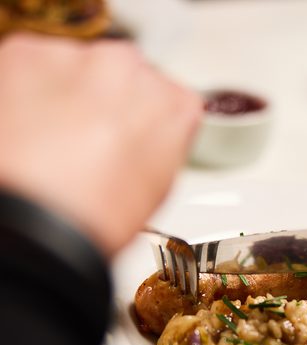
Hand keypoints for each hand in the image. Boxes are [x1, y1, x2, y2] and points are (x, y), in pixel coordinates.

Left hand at [0, 33, 201, 255]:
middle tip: (93, 142)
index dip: (150, 120)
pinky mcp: (28, 55)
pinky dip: (31, 92)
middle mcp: (129, 71)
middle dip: (110, 102)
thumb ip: (166, 143)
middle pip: (124, 75)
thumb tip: (152, 136)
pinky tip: (32, 131)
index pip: (171, 97)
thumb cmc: (101, 214)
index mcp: (173, 104)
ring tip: (58, 143)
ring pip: (78, 69)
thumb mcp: (160, 187)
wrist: (42, 221)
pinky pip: (35, 67)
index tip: (134, 136)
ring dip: (71, 96)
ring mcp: (78, 59)